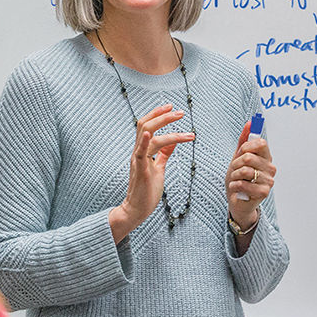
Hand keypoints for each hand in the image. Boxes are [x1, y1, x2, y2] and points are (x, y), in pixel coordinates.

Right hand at [109, 103, 194, 241]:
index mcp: (142, 151)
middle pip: (145, 125)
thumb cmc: (146, 191)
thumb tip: (173, 143)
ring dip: (164, 124)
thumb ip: (164, 155)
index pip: (147, 126)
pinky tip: (151, 133)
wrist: (136, 209)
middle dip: (162, 115)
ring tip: (180, 120)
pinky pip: (141, 153)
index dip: (157, 114)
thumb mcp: (158, 168)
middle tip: (179, 111)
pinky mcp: (139, 170)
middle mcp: (137, 152)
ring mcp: (137, 160)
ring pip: (147, 134)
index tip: (171, 107)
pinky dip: (145, 141)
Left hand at [225, 119, 274, 228]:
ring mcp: (268, 180)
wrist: (236, 199)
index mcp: (266, 157)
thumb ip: (244, 140)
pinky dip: (234, 185)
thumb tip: (249, 123)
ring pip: (245, 171)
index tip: (241, 152)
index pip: (261, 143)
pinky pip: (243, 184)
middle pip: (248, 157)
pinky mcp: (264, 192)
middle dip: (236, 163)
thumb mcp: (238, 156)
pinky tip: (236, 188)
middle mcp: (270, 168)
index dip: (246, 146)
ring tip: (236, 179)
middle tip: (236, 169)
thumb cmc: (239, 177)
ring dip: (234, 175)